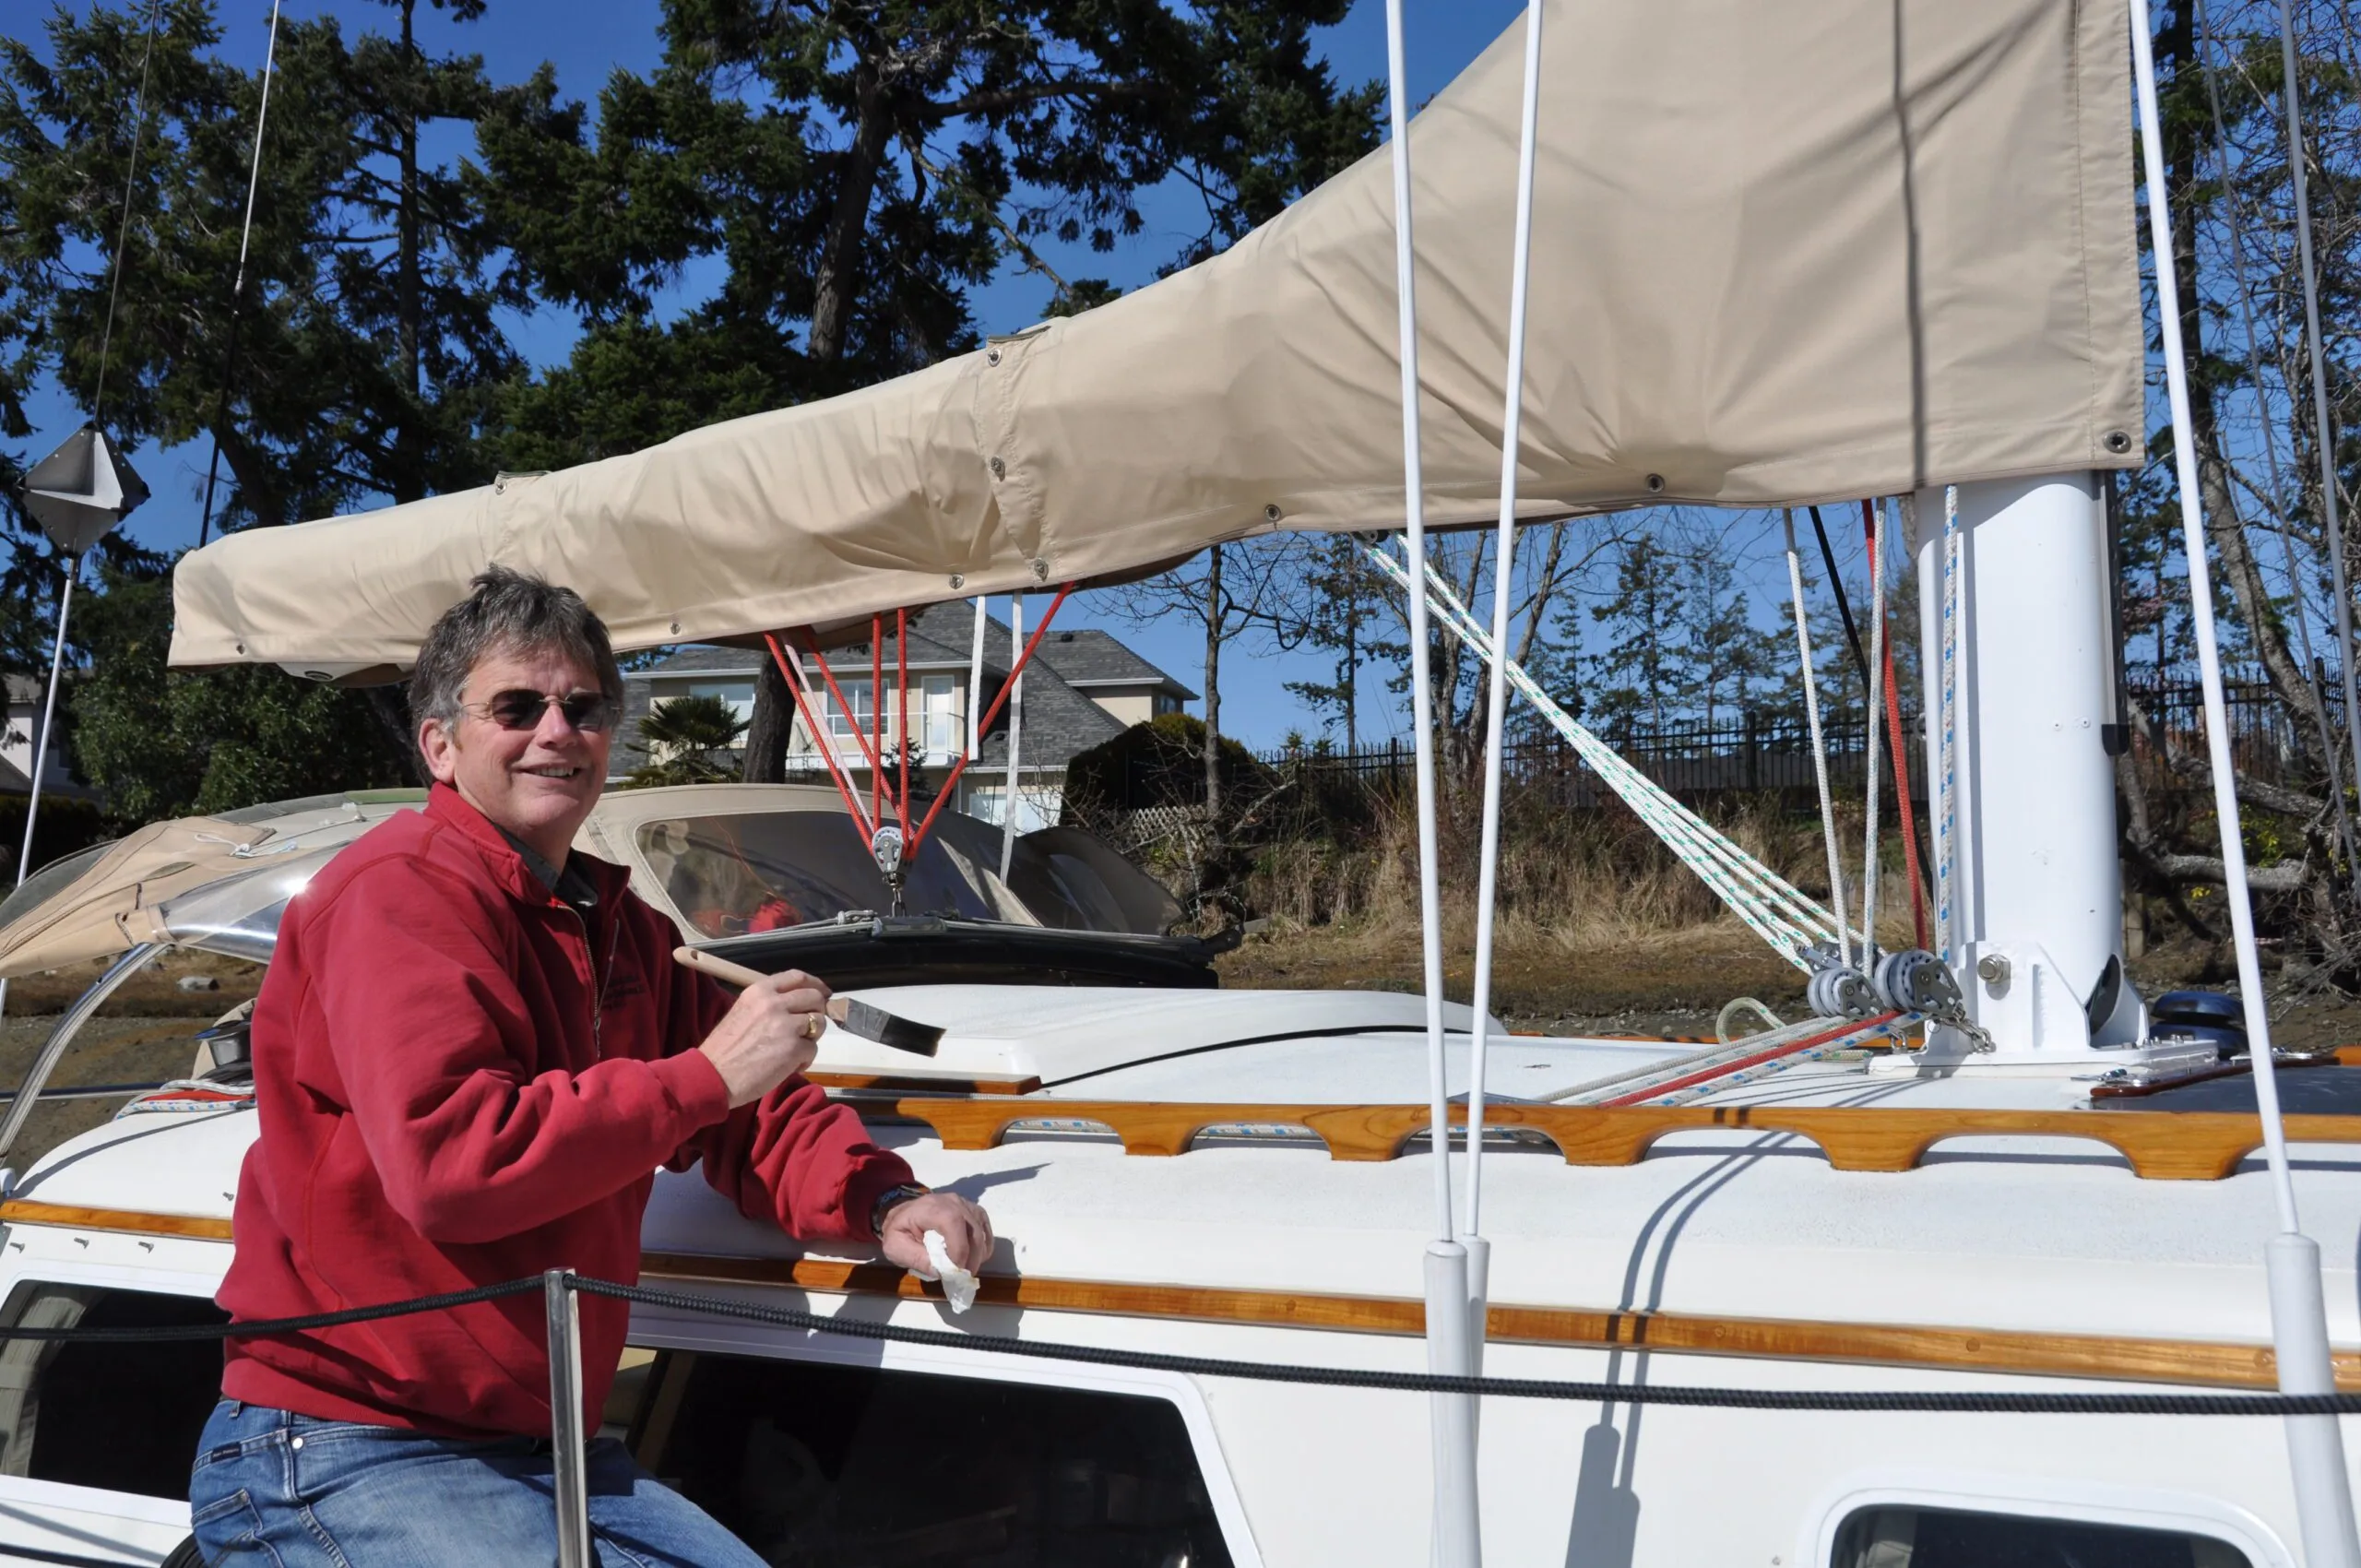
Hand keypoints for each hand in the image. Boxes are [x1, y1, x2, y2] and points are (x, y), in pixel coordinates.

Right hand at [696, 968, 830, 1107]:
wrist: (712, 1076)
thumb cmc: (724, 1048)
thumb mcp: (743, 1011)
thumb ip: (769, 1004)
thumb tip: (798, 1005)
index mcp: (760, 991)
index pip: (797, 977)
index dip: (815, 984)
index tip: (823, 993)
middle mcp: (775, 1003)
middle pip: (814, 997)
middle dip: (818, 1012)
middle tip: (809, 1027)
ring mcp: (786, 1025)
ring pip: (819, 1023)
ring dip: (811, 1037)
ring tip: (793, 1049)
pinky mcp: (794, 1048)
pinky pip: (813, 1049)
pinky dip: (805, 1059)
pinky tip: (789, 1066)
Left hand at [879, 1192, 993, 1275]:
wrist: (903, 1214)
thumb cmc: (898, 1231)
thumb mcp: (895, 1248)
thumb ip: (916, 1259)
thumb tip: (942, 1272)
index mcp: (931, 1208)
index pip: (953, 1224)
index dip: (959, 1250)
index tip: (954, 1272)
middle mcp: (952, 1202)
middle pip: (973, 1230)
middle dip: (971, 1259)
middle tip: (961, 1278)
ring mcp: (965, 1204)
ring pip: (981, 1231)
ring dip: (978, 1254)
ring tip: (964, 1269)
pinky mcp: (972, 1211)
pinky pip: (984, 1229)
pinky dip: (983, 1246)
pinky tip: (972, 1258)